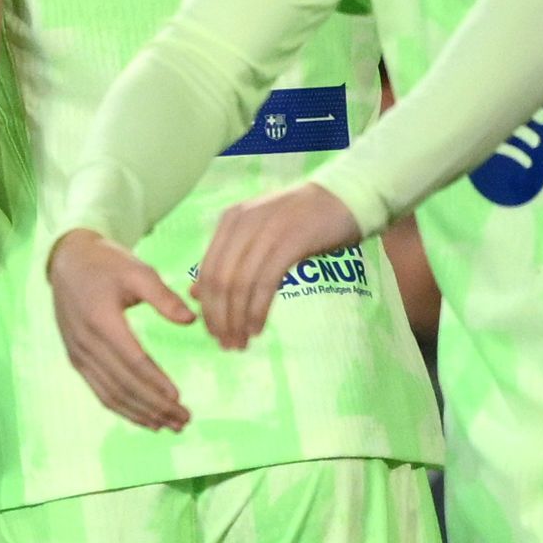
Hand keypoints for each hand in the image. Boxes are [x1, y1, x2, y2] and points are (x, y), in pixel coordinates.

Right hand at [46, 229, 192, 430]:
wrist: (67, 262)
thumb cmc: (108, 264)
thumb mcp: (138, 271)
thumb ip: (163, 297)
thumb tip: (190, 321)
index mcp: (102, 320)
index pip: (133, 361)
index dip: (156, 382)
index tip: (179, 398)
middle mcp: (87, 342)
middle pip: (124, 384)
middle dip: (155, 406)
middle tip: (184, 419)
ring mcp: (78, 354)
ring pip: (111, 394)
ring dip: (141, 414)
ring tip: (169, 425)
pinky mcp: (76, 360)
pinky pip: (100, 391)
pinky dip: (123, 409)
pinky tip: (145, 419)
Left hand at [193, 182, 361, 348]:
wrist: (347, 197)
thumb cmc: (304, 221)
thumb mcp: (260, 237)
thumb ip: (229, 261)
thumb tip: (195, 293)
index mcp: (230, 221)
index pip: (206, 271)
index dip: (207, 307)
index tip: (214, 333)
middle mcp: (242, 223)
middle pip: (218, 280)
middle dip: (219, 318)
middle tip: (227, 345)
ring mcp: (265, 230)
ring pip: (238, 284)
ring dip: (237, 320)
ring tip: (241, 343)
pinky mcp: (289, 241)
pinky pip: (264, 283)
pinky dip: (257, 310)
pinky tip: (258, 328)